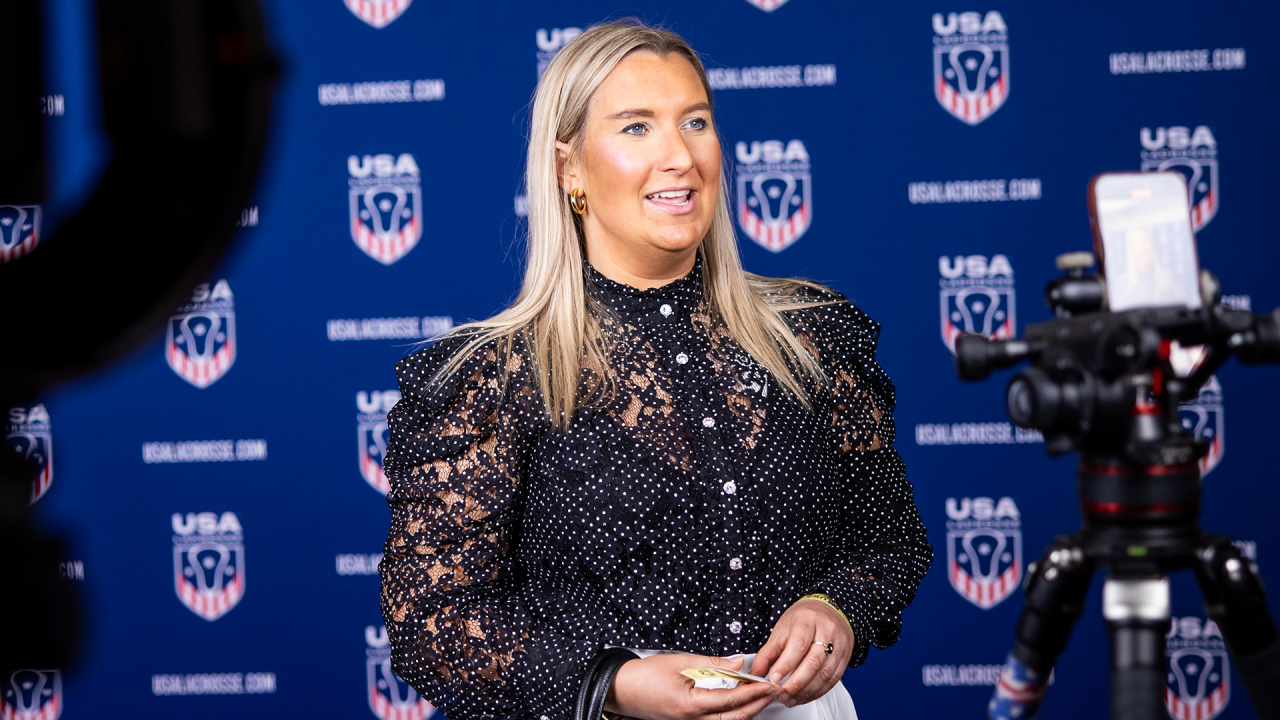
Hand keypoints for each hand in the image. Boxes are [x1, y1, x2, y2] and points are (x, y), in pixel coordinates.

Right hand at [606, 652, 778, 719]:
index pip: (732, 700)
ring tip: (759, 696)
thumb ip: (712, 663)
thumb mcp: (680, 662)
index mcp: (690, 705)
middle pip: (734, 717)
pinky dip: (731, 712)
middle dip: (757, 704)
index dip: (754, 692)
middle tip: (772, 691)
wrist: (621, 689)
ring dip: (746, 710)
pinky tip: (738, 702)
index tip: (769, 684)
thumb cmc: (643, 677)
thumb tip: (737, 661)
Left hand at [750, 599, 853, 707]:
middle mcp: (826, 631)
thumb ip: (768, 653)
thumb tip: (755, 674)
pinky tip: (804, 696)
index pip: (798, 645)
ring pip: (825, 674)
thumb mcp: (782, 630)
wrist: (827, 611)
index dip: (786, 664)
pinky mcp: (845, 658)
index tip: (773, 679)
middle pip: (814, 662)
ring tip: (790, 699)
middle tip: (781, 695)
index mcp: (807, 620)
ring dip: (806, 692)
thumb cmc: (802, 620)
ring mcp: (839, 645)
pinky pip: (833, 680)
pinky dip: (817, 692)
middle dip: (796, 683)